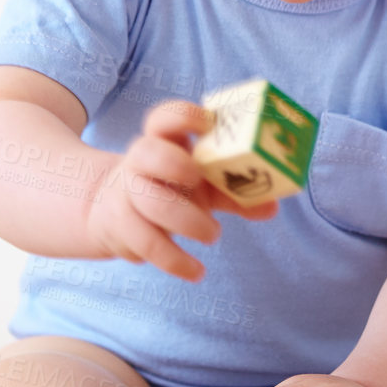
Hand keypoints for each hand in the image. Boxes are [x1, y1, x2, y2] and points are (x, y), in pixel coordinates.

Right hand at [84, 98, 278, 276]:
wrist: (115, 213)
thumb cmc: (170, 189)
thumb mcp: (204, 185)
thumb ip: (235, 191)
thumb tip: (272, 205)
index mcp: (162, 142)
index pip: (162, 118)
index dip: (182, 116)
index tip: (207, 123)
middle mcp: (139, 163)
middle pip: (146, 153)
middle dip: (173, 163)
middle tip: (197, 178)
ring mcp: (127, 195)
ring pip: (148, 203)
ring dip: (185, 221)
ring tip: (213, 234)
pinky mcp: (121, 229)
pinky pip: (146, 244)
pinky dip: (175, 261)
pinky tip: (196, 271)